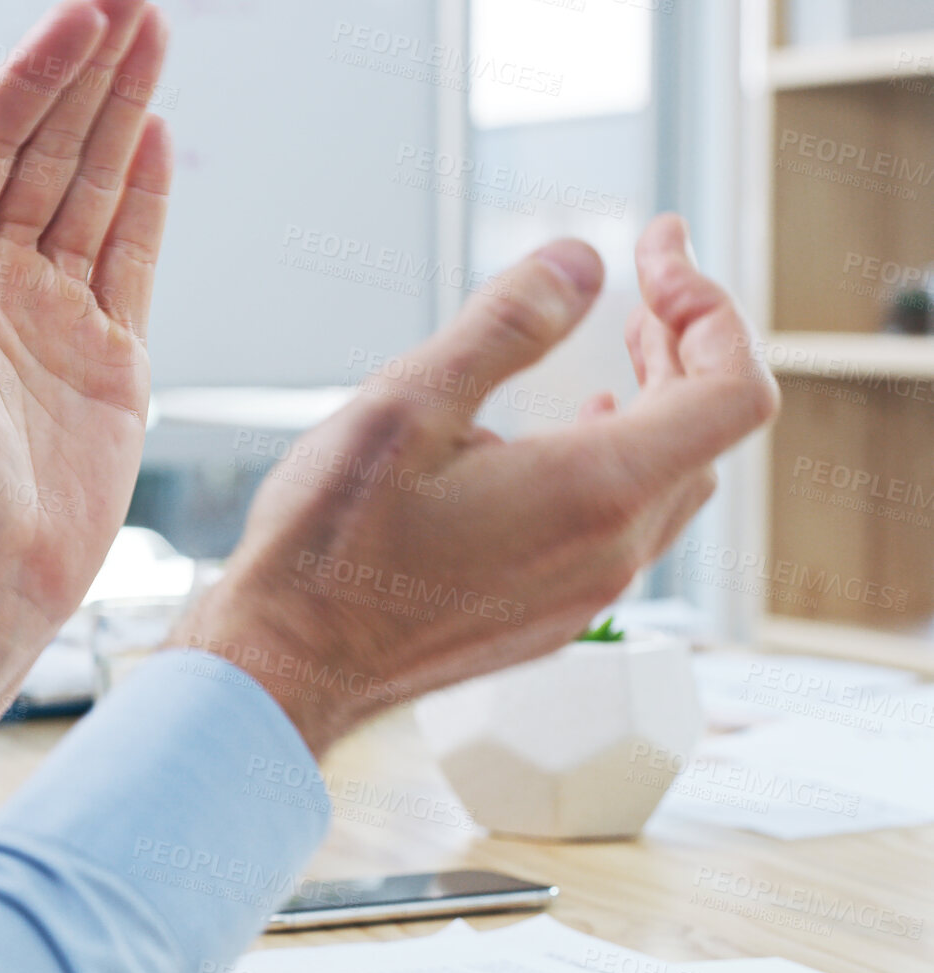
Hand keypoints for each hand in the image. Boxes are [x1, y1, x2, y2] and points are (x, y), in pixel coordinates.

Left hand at [0, 0, 172, 757]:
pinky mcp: (107, 359)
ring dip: (122, 116)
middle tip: (132, 2)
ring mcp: (52, 315)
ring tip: (153, 39)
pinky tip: (154, 138)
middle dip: (88, 76)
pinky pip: (131, 260)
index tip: (80, 18)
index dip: (34, 78)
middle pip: (47, 152)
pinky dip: (144, 200)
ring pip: (94, 193)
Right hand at [173, 215, 779, 757]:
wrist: (286, 664)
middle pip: (710, 433)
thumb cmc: (329, 549)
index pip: (734, 389)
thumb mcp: (404, 407)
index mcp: (594, 491)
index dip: (712, 307)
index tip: (655, 259)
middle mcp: (610, 552)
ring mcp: (585, 594)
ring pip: (670, 482)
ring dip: (660, 406)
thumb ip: (504, 327)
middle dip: (687, 346)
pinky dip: (622, 463)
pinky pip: (624, 530)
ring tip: (616, 362)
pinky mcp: (552, 618)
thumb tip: (579, 264)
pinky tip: (565, 442)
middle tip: (642, 293)